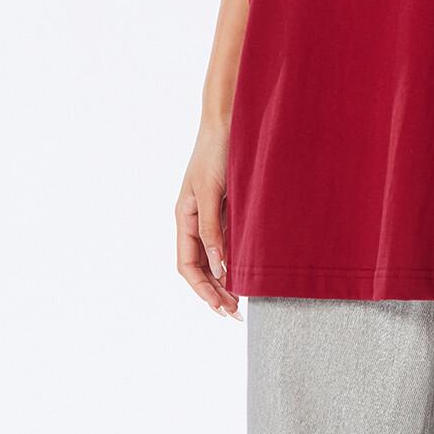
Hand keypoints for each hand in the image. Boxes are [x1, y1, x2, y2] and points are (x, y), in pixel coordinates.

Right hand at [175, 120, 241, 318]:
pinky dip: (236, 258)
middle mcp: (196, 219)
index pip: (187, 264)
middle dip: (214, 291)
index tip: (221, 307)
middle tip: (235, 313)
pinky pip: (229, 239)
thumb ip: (212, 228)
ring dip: (225, 279)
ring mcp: (212, 213)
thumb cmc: (216, 151)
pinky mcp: (229, 205)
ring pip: (215, 256)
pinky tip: (249, 270)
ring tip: (242, 300)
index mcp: (184, 217)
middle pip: (200, 266)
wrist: (230, 120)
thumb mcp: (211, 191)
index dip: (202, 289)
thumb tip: (217, 266)